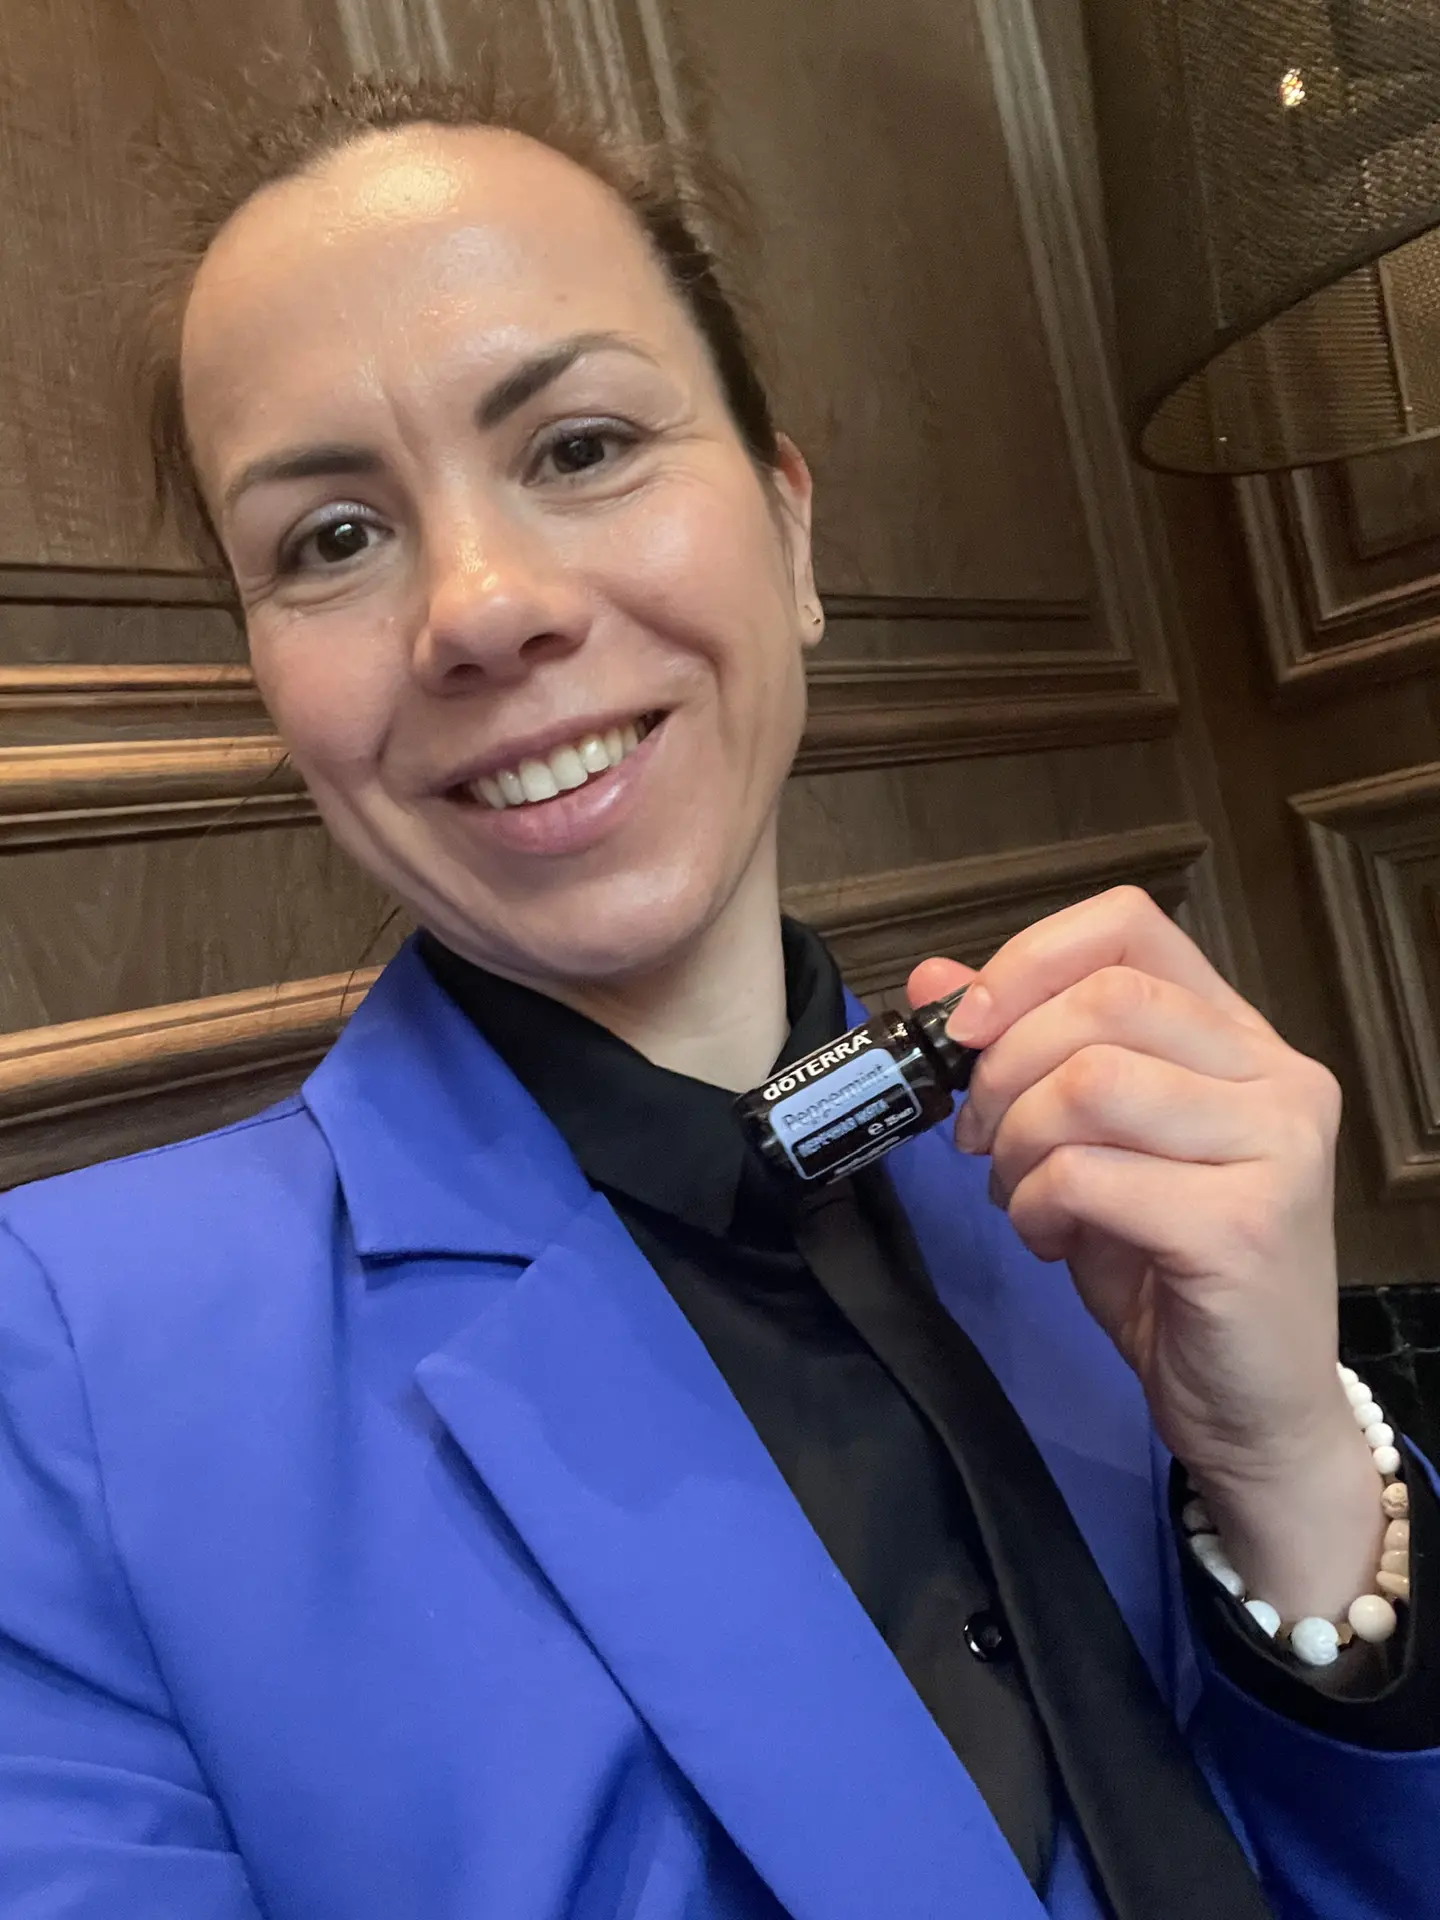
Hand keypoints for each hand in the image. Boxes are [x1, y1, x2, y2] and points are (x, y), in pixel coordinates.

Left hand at [908, 887, 1382, 1620]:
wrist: (1252, 1411)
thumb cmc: (1169, 1272)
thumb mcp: (1084, 1146)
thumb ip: (1022, 1055)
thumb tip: (932, 980)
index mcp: (1239, 1036)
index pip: (1130, 928)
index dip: (1029, 959)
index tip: (968, 1026)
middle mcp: (1277, 1075)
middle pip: (1103, 1000)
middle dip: (1005, 1066)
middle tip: (980, 1138)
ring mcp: (1276, 1146)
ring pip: (1091, 1081)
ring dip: (1019, 1141)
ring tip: (1020, 1194)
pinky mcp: (1245, 1225)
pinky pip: (1090, 1174)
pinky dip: (1037, 1204)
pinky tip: (1047, 1239)